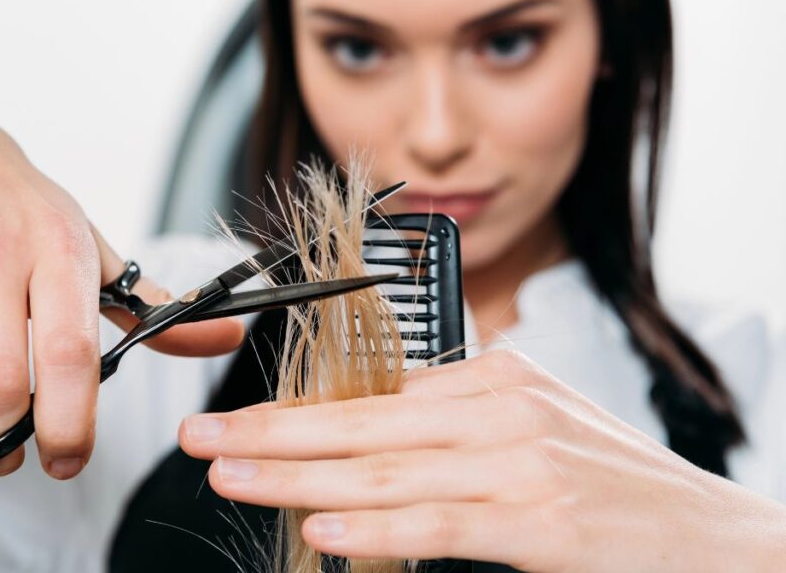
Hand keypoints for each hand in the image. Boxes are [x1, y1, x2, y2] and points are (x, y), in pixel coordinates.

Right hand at [0, 87, 242, 479]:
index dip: (71, 423)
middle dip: (3, 440)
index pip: (73, 352)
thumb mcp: (86, 242)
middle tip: (7, 456)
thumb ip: (149, 307)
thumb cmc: (13, 204)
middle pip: (1, 379)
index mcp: (61, 248)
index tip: (68, 462)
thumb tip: (226, 339)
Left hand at [180, 350, 785, 571]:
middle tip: (203, 440)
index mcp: (492, 378)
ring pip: (383, 472)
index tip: (235, 422)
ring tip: (232, 477)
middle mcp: (499, 409)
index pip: (372, 397)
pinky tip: (320, 527)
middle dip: (272, 435)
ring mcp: (520, 464)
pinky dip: (374, 526)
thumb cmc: (610, 481)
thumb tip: (370, 432)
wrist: (710, 534)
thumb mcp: (531, 426)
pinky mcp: (540, 523)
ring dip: (296, 478)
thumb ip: (453, 422)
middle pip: (361, 425)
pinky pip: (437, 523)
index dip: (296, 413)